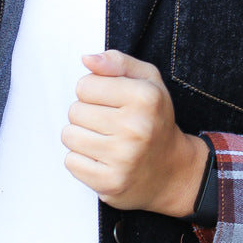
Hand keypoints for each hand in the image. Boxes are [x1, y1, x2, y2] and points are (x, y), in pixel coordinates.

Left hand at [61, 50, 208, 216]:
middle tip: (110, 125)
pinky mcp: (109, 182)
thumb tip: (87, 59)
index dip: (94, 92)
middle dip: (87, 115)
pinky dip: (82, 160)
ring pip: (69, 136)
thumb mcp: (148, 82)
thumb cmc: (154, 121)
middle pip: (74, 110)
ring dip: (81, 138)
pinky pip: (70, 162)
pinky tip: (102, 160)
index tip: (111, 102)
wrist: (173, 172)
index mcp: (145, 97)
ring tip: (104, 141)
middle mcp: (135, 127)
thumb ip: (118, 62)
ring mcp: (122, 158)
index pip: (84, 85)